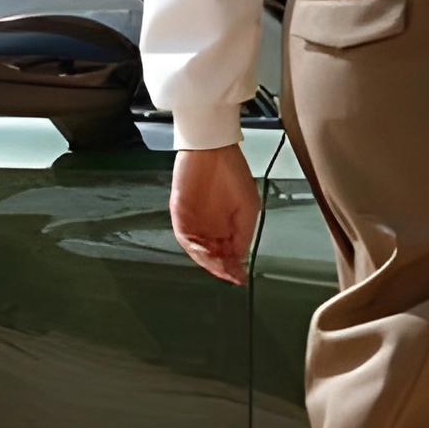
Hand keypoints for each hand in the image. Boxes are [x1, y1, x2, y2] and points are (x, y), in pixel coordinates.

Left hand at [169, 142, 256, 283]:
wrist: (210, 149)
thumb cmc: (232, 172)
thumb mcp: (249, 206)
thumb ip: (244, 233)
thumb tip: (241, 257)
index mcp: (228, 226)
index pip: (229, 254)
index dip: (234, 267)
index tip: (239, 278)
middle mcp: (210, 228)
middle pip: (214, 256)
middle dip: (221, 267)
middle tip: (229, 275)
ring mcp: (194, 223)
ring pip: (199, 250)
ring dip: (209, 261)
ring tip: (219, 267)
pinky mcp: (179, 215)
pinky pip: (186, 238)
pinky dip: (195, 248)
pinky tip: (205, 254)